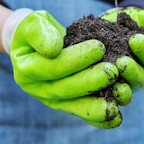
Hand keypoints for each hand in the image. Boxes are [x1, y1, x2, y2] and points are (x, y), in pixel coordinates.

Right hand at [4, 9, 121, 127]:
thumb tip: (53, 50)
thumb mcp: (33, 25)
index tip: (99, 47)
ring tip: (117, 102)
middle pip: (65, 89)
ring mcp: (52, 101)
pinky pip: (83, 113)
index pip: (52, 67)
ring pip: (74, 106)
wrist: (38, 44)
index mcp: (26, 70)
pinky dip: (100, 119)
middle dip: (90, 81)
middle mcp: (38, 90)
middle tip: (112, 72)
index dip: (75, 59)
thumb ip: (40, 33)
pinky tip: (117, 117)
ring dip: (97, 106)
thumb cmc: (36, 30)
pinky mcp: (66, 105)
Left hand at [101, 7, 143, 87]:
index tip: (135, 39)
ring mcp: (123, 83)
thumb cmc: (136, 21)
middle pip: (140, 80)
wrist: (112, 23)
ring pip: (124, 90)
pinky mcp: (105, 86)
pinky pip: (105, 95)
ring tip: (108, 75)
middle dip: (131, 71)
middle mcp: (140, 77)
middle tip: (122, 61)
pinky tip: (95, 87)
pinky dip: (102, 93)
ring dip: (118, 85)